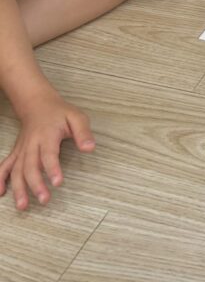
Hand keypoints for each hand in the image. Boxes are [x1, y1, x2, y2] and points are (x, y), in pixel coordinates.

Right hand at [0, 93, 94, 209]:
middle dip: (36, 184)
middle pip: (31, 166)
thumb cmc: (60, 113)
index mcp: (48, 135)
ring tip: (23, 206)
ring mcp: (21, 149)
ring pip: (17, 170)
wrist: (37, 104)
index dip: (52, 168)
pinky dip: (0, 179)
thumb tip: (90, 148)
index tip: (57, 182)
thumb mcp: (76, 117)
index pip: (49, 154)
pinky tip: (0, 193)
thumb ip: (83, 133)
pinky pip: (5, 166)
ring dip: (18, 188)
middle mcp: (31, 144)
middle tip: (44, 200)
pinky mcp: (16, 152)